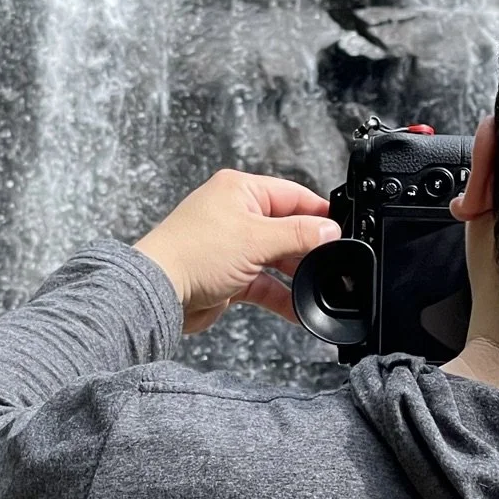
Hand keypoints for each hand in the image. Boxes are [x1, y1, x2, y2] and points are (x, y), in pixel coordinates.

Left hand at [135, 169, 339, 333]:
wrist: (157, 292)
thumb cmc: (192, 253)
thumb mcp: (256, 239)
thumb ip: (298, 234)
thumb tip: (330, 229)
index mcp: (240, 190)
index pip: (292, 195)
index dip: (319, 213)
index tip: (341, 230)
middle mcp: (236, 214)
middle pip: (286, 228)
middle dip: (308, 248)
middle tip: (333, 262)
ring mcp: (232, 245)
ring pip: (276, 258)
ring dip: (295, 274)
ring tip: (319, 286)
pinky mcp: (229, 275)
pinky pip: (264, 283)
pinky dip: (281, 295)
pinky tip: (299, 308)